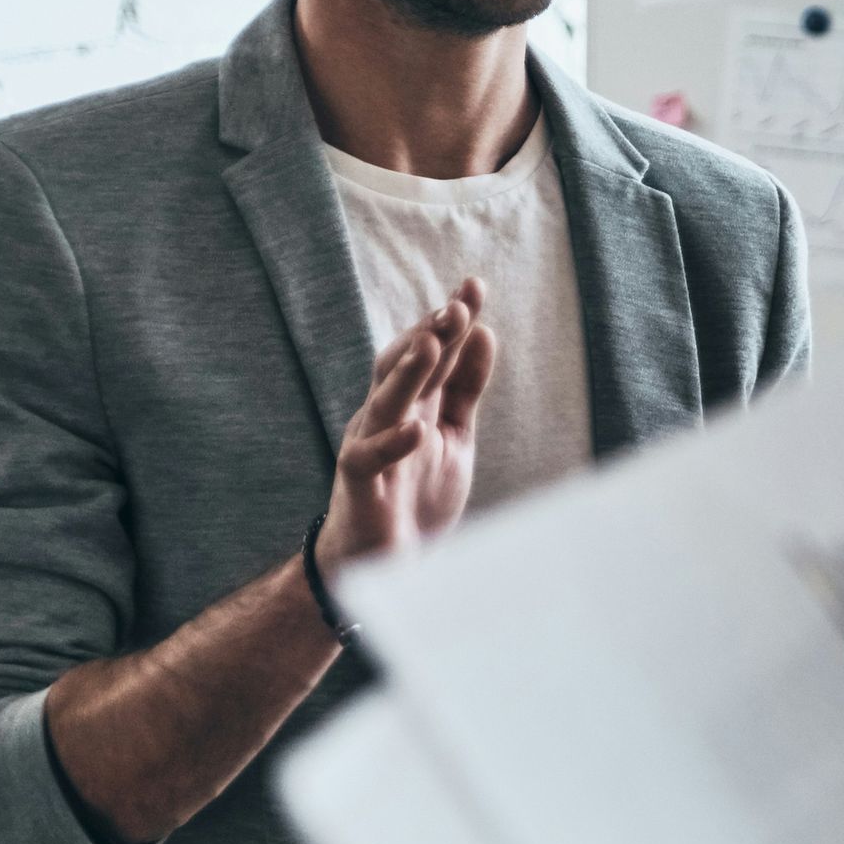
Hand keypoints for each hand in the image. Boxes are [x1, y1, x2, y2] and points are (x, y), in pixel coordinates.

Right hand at [319, 283, 494, 567]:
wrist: (387, 559)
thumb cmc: (416, 494)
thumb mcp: (454, 435)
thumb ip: (466, 389)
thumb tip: (484, 332)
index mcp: (411, 403)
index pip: (430, 350)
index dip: (452, 319)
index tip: (475, 284)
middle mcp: (386, 415)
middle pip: (403, 365)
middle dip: (428, 334)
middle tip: (456, 306)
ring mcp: (368, 445)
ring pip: (384, 401)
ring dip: (408, 373)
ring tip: (432, 345)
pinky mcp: (358, 482)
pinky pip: (369, 458)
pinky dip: (393, 442)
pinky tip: (418, 429)